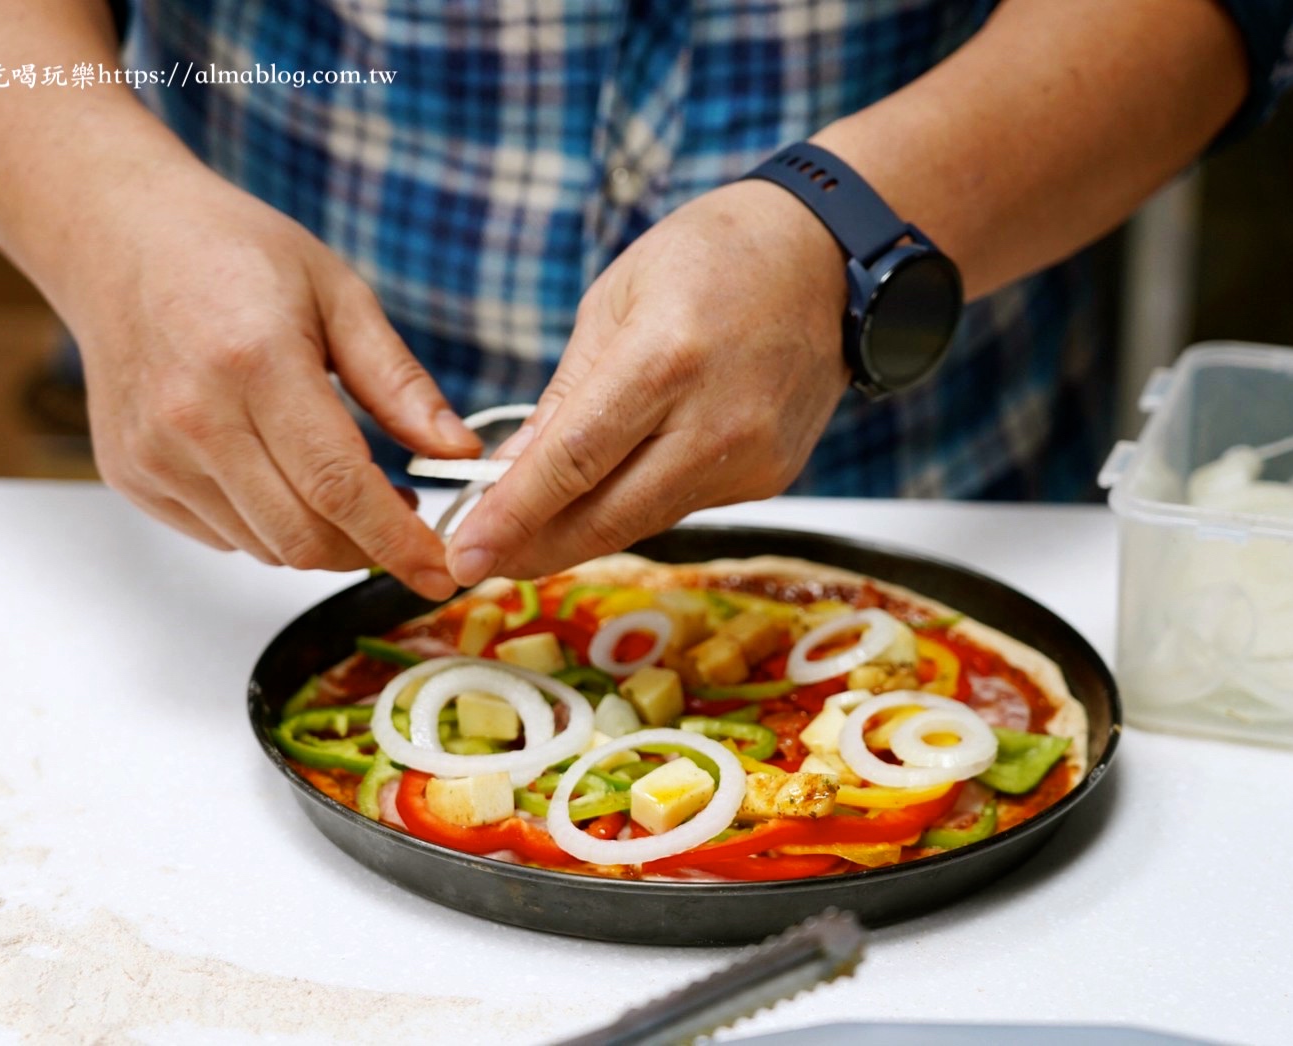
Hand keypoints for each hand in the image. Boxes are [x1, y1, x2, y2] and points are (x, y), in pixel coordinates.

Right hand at [58, 166, 479, 598]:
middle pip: (302, 537)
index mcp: (256, 363)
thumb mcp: (339, 293)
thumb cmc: (233, 254)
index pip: (338, 486)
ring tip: (347, 489)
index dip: (398, 542)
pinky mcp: (132, 475)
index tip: (443, 571)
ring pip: (264, 547)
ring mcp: (154, 453)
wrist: (120, 238)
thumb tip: (459, 454)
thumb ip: (399, 383)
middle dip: (369, 552)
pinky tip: (283, 477)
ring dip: (322, 541)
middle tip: (406, 527)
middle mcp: (194, 417)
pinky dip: (269, 527)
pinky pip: (222, 536)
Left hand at [446, 179, 850, 584]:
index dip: (512, 516)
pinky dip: (633, 507)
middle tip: (477, 563)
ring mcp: (751, 458)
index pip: (573, 462)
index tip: (464, 554)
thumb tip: (509, 473)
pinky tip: (603, 498)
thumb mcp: (615, 301)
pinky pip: (682, 507)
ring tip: (524, 534)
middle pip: (609, 517)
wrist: (828, 260)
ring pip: (643, 522)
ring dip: (578, 534)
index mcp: (665, 358)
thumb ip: (564, 397)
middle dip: (534, 549)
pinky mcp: (770, 477)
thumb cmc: (714, 257)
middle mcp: (716, 420)